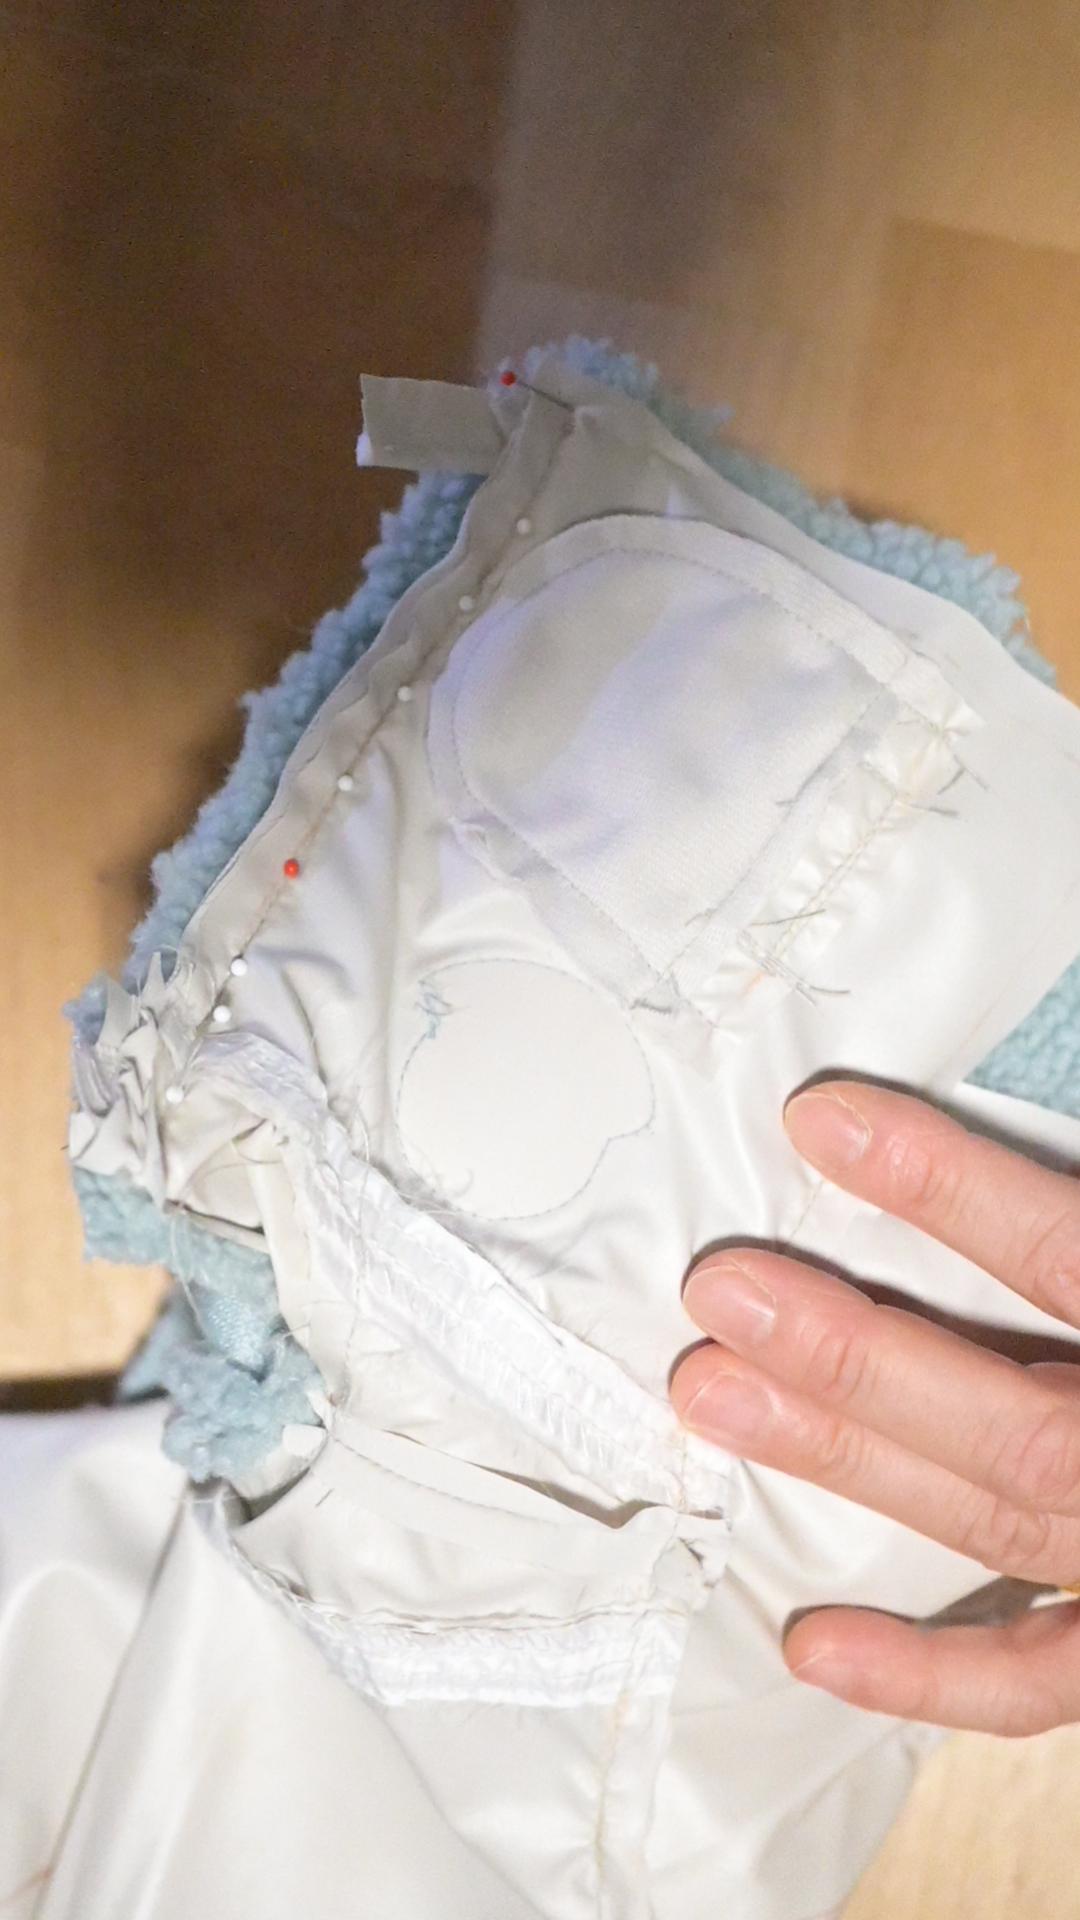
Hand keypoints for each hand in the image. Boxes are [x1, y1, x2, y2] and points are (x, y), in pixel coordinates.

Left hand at [670, 1081, 1079, 1733]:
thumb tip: (1056, 1061)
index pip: (1069, 1253)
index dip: (948, 1189)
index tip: (825, 1125)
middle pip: (1014, 1419)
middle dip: (860, 1355)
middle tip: (727, 1290)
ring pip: (998, 1523)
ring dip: (850, 1461)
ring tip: (714, 1393)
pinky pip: (1042, 1682)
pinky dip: (930, 1675)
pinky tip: (813, 1645)